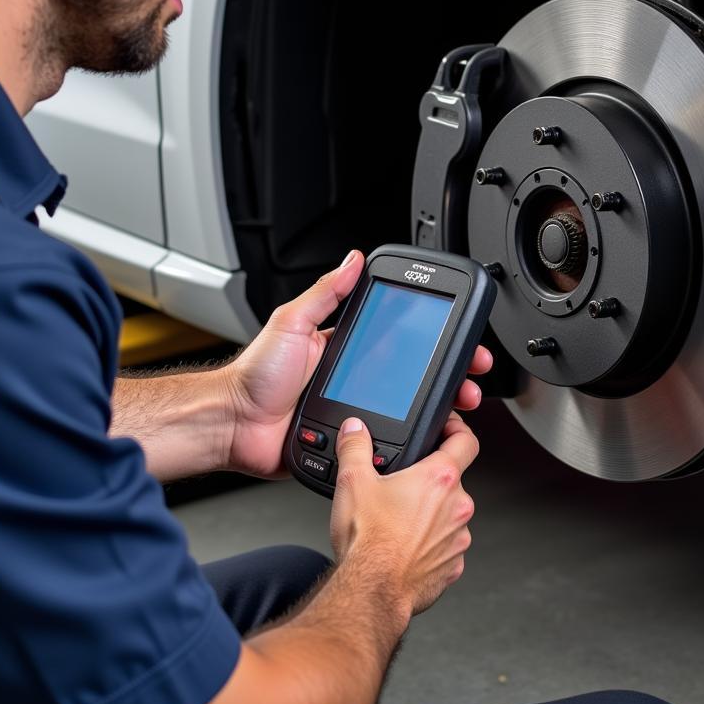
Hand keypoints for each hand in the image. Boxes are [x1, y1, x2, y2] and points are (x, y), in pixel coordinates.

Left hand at [218, 249, 493, 477]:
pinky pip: (385, 442)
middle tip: (470, 372)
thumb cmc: (255, 375)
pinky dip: (412, 440)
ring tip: (460, 402)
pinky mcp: (349, 444)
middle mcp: (353, 380)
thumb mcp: (291, 322)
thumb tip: (352, 259)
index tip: (454, 332)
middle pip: (412, 376)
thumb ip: (324, 293)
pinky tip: (433, 433)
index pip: (396, 338)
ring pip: (407, 411)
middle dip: (447, 373)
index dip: (428, 337)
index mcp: (343, 348)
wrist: (233, 425)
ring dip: (439, 407)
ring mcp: (354, 412)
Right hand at [330, 412, 478, 619]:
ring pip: (449, 516)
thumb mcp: (353, 482)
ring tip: (400, 521)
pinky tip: (405, 547)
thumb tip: (355, 429)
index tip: (448, 429)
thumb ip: (355, 447)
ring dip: (431, 514)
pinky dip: (430, 544)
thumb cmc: (369, 541)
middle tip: (403, 486)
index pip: (466, 441)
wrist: (372, 591)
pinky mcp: (453, 566)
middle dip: (430, 481)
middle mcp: (457, 507)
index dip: (458, 429)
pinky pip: (446, 547)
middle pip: (452, 481)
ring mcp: (458, 539)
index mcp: (439, 479)